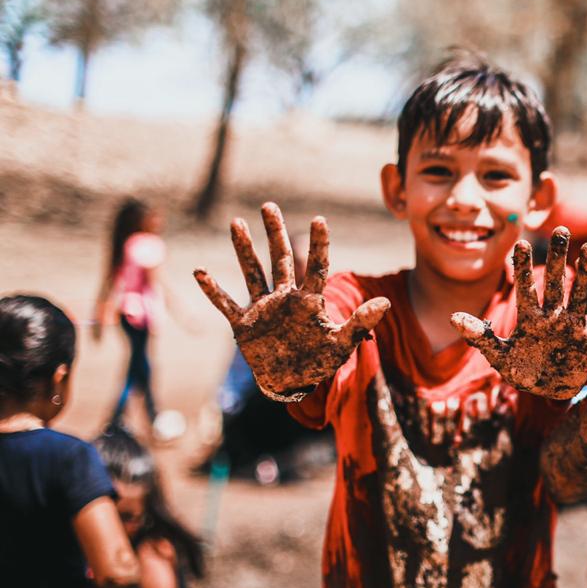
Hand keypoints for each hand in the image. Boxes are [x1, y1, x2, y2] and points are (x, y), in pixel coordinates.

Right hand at [193, 203, 389, 400]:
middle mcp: (285, 298)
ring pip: (252, 273)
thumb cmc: (318, 361)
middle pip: (280, 259)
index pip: (316, 267)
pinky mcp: (245, 325)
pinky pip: (226, 304)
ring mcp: (263, 309)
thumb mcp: (342, 344)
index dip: (319, 245)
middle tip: (270, 206)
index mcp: (309, 301)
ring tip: (237, 222)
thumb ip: (360, 323)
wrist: (291, 381)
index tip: (319, 219)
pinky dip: (213, 290)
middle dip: (274, 233)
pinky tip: (199, 271)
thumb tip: (385, 303)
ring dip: (244, 250)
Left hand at [450, 227, 586, 399]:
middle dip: (556, 258)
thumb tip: (453, 317)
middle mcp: (554, 317)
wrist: (550, 394)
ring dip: (586, 273)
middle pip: (555, 283)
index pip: (524, 289)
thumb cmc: (524, 374)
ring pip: (581, 295)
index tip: (518, 244)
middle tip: (559, 230)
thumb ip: (480, 337)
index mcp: (530, 319)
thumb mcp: (501, 359)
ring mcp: (575, 326)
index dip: (520, 269)